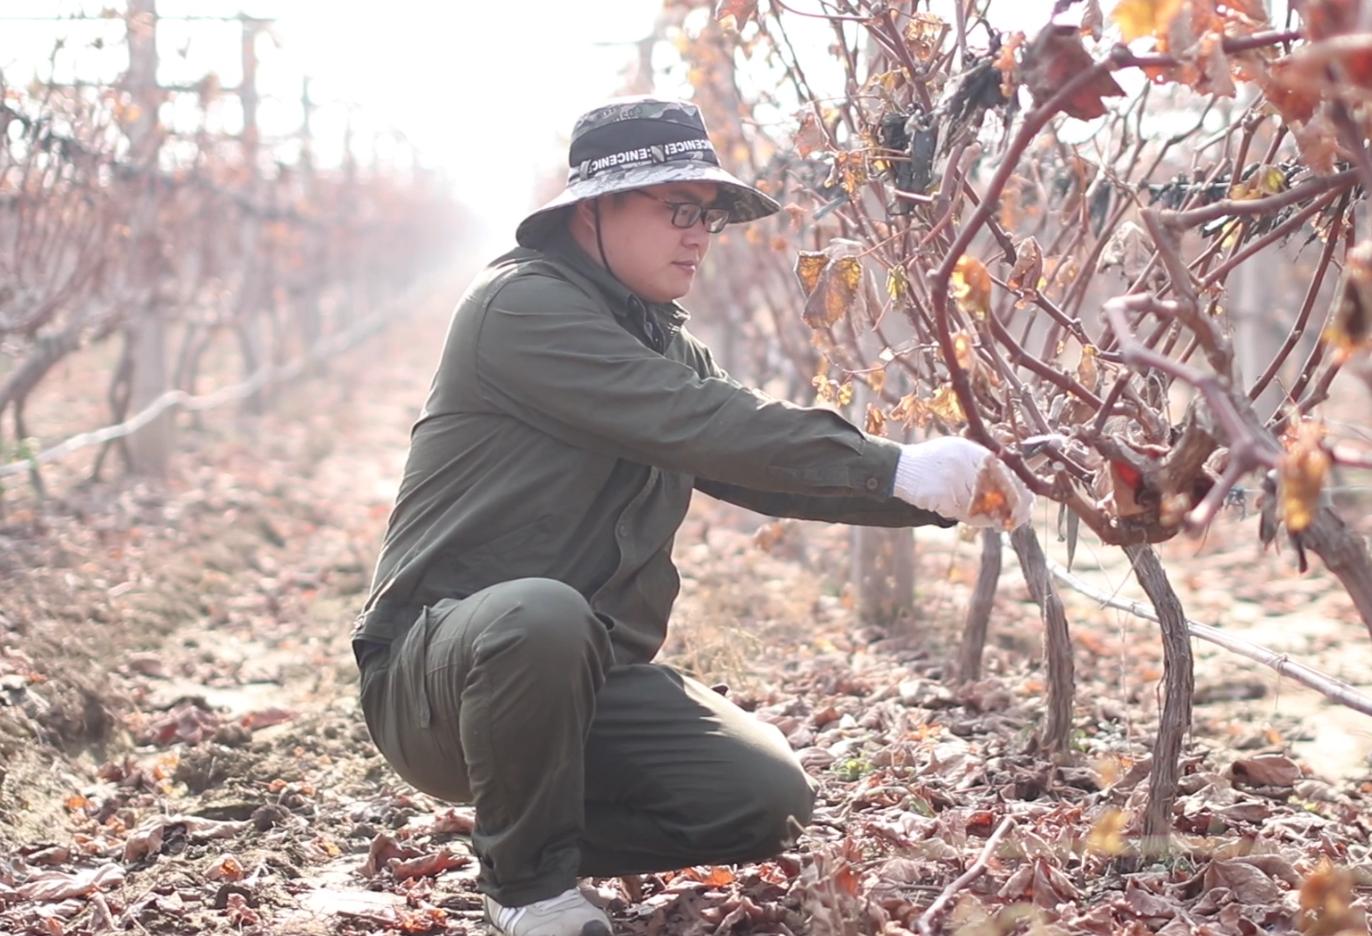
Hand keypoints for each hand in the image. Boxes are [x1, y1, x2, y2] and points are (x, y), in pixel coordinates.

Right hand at [892, 436, 1033, 528]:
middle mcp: (964, 461)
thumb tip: (1013, 486)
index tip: (1029, 502)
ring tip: (1001, 523)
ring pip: (984, 503)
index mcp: (971, 449)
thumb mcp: (957, 453)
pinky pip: (966, 513)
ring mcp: (953, 477)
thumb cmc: (930, 463)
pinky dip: (977, 521)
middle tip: (1019, 518)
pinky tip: (984, 524)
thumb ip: (981, 465)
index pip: (1004, 471)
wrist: (899, 467)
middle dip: (1012, 505)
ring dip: (994, 517)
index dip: (1019, 489)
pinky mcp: (943, 495)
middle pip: (998, 487)